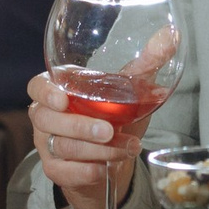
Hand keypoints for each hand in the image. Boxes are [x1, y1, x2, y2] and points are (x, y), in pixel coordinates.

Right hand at [26, 70, 151, 208]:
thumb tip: (170, 37)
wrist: (113, 158)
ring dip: (97, 149)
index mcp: (60, 89)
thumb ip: (146, 64)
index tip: (62, 100)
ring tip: (128, 147)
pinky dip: (86, 171)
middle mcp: (47, 116)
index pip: (37, 87)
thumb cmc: (116, 116)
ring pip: (63, 146)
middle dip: (80, 126)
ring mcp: (47, 144)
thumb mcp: (130, 91)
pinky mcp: (55, 169)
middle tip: (109, 130)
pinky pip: (63, 171)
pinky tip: (105, 168)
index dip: (45, 93)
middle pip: (48, 119)